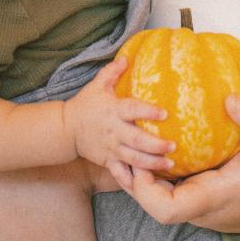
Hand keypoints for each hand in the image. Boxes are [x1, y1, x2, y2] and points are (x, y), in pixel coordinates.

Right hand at [63, 57, 175, 176]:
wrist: (66, 130)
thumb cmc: (86, 105)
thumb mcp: (96, 85)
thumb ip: (112, 72)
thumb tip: (127, 58)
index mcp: (113, 111)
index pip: (132, 110)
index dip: (148, 111)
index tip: (164, 113)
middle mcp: (113, 131)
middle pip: (136, 139)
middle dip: (155, 144)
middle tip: (173, 146)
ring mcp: (111, 148)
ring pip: (133, 158)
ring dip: (152, 163)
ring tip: (170, 164)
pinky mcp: (108, 161)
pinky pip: (121, 173)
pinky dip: (133, 179)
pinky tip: (149, 183)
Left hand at [116, 95, 239, 233]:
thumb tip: (230, 98)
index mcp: (214, 197)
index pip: (165, 210)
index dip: (143, 189)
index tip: (140, 160)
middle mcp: (203, 210)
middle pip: (154, 206)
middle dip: (135, 180)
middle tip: (129, 145)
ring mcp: (203, 210)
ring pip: (162, 202)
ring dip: (147, 178)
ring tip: (138, 146)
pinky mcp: (205, 205)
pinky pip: (175, 195)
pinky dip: (162, 178)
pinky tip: (161, 152)